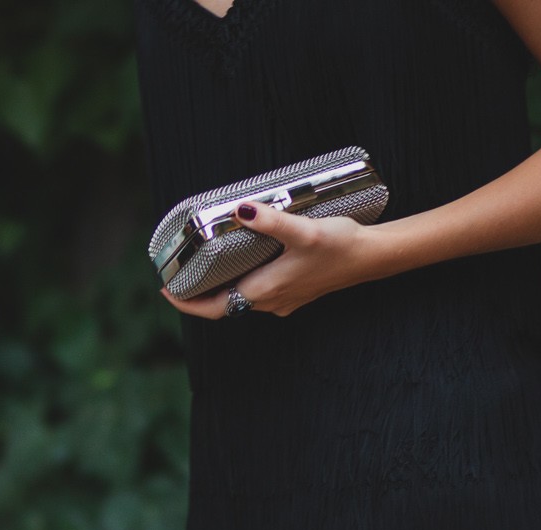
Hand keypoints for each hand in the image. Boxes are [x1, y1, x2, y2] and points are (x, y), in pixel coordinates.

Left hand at [163, 202, 391, 321]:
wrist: (373, 257)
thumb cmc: (341, 246)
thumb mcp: (304, 231)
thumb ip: (271, 221)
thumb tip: (241, 211)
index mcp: (266, 290)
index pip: (214, 308)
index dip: (187, 303)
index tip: (167, 290)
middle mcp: (272, 301)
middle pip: (224, 305)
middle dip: (199, 294)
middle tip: (179, 278)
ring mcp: (284, 300)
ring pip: (242, 299)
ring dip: (221, 289)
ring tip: (203, 271)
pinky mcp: (296, 293)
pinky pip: (259, 293)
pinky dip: (242, 283)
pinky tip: (243, 265)